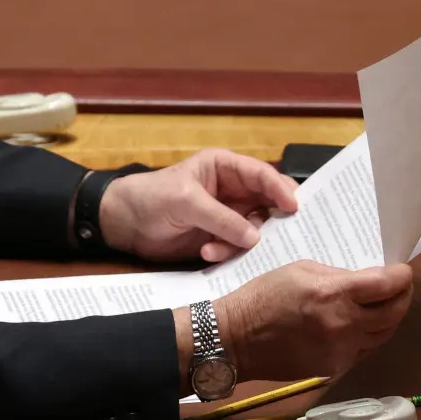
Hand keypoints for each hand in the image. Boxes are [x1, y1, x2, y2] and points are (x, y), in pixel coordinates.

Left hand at [99, 150, 298, 262]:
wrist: (125, 223)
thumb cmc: (152, 198)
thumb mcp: (186, 202)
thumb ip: (221, 218)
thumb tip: (256, 238)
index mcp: (225, 168)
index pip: (262, 175)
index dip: (281, 190)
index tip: (295, 208)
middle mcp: (232, 190)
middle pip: (267, 205)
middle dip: (273, 222)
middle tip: (283, 238)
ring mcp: (227, 216)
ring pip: (255, 230)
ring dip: (241, 242)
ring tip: (214, 248)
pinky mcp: (219, 238)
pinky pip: (238, 247)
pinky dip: (227, 252)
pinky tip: (207, 252)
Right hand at [216, 261, 413, 380]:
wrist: (238, 339)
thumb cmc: (263, 296)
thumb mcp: (298, 270)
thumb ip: (336, 276)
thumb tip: (362, 283)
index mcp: (333, 294)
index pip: (386, 285)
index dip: (401, 275)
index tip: (402, 270)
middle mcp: (345, 324)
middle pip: (395, 312)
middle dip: (403, 296)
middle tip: (401, 287)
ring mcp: (342, 350)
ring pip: (384, 334)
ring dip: (389, 318)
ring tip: (383, 305)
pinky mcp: (335, 367)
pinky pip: (364, 349)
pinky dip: (368, 335)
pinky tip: (358, 325)